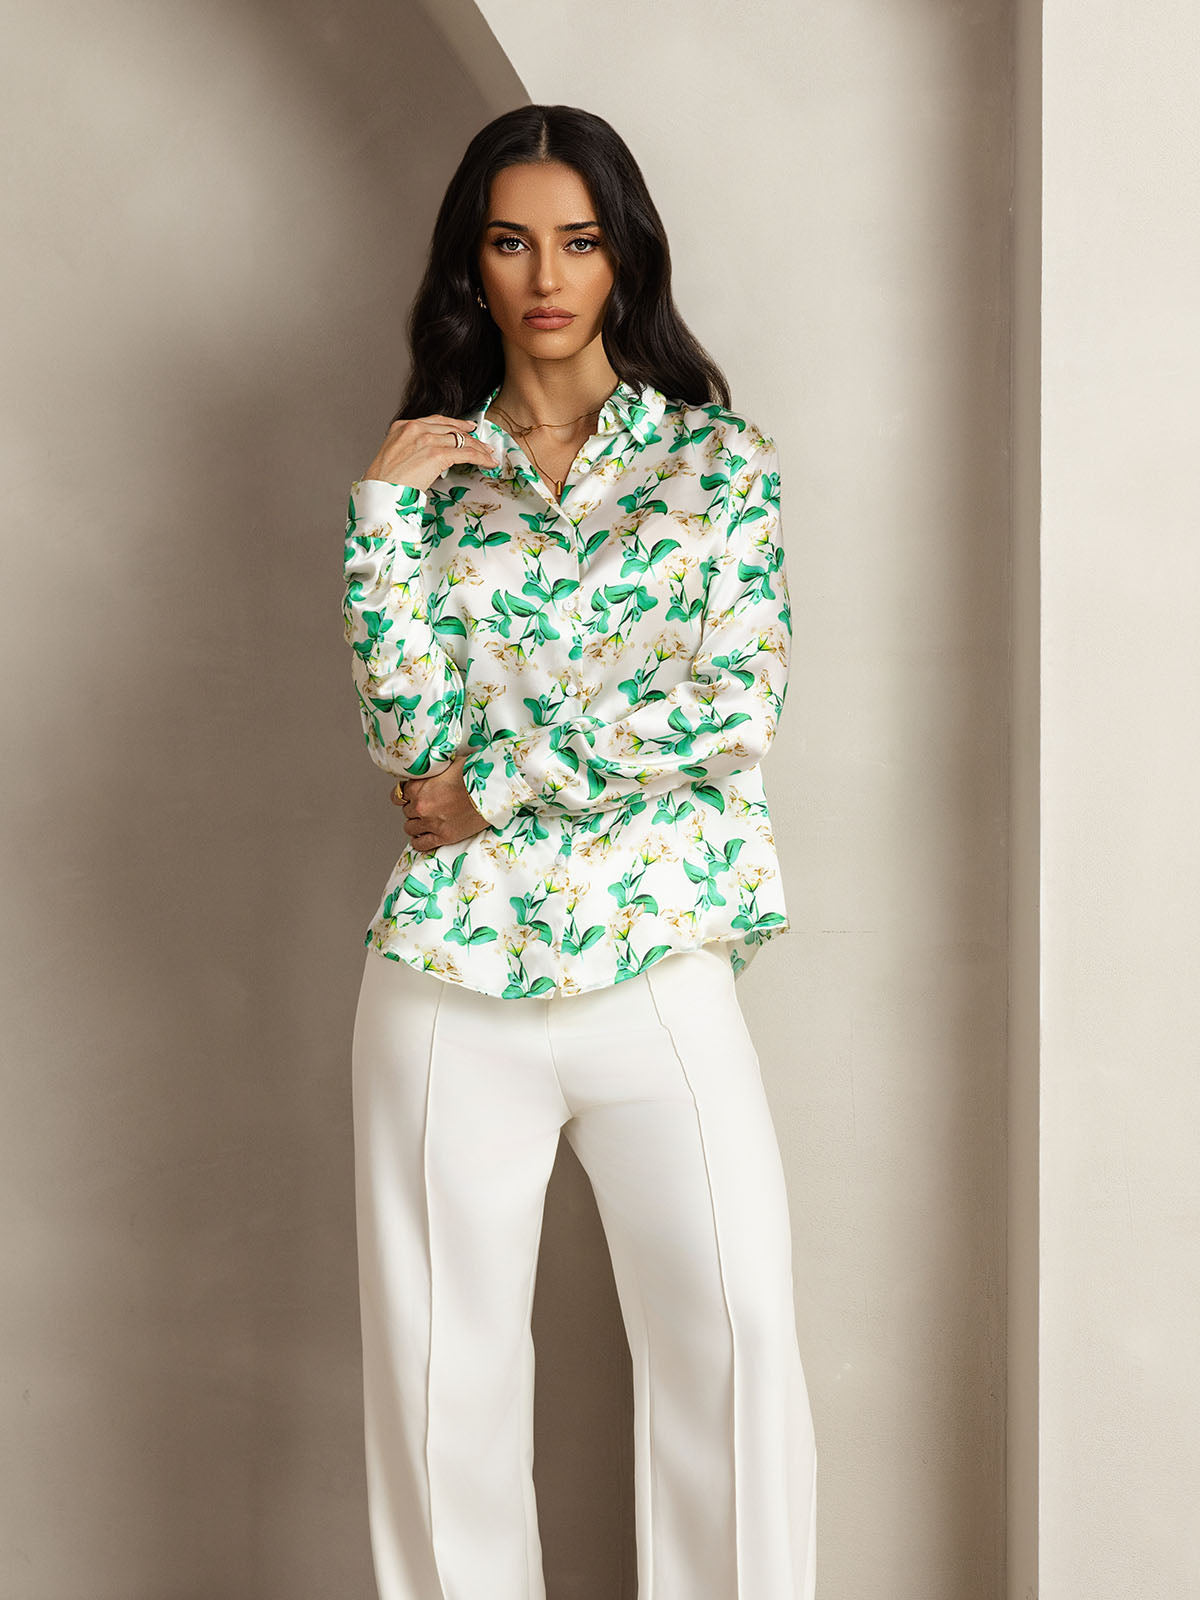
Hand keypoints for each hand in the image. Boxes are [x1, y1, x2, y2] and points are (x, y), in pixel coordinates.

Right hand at [363, 414, 499, 491]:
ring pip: (461, 439)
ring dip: (478, 448)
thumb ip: (410, 448)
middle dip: (470, 437)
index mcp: (402, 426)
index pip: (436, 421)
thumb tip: (426, 456)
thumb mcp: (393, 456)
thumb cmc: (383, 482)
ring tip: (488, 454)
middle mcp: (415, 428)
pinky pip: (466, 453)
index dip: (455, 424)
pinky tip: (488, 462)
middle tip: (482, 444)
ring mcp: (426, 440)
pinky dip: (480, 457)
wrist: (380, 492)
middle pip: (451, 428)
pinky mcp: (437, 454)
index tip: (466, 428)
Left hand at [392, 755, 488, 851]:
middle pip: (406, 812)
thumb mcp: (449, 763)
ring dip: (416, 825)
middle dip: (414, 809)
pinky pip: (421, 844)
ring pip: (409, 828)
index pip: (398, 795)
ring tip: (425, 822)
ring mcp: (431, 823)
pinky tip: (423, 837)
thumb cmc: (475, 774)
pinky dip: (419, 841)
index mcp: (418, 787)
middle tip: (426, 806)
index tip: (411, 796)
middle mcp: (421, 806)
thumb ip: (435, 769)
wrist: (492, 791)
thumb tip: (434, 767)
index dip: (405, 796)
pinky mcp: (444, 837)